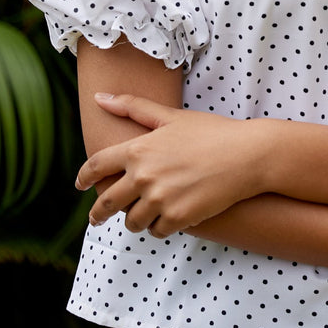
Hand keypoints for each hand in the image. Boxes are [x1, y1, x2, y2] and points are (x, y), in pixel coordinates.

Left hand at [75, 94, 269, 237]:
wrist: (247, 155)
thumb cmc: (210, 131)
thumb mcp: (170, 116)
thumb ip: (132, 107)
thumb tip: (99, 96)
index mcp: (138, 150)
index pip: (96, 167)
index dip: (83, 177)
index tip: (80, 185)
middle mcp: (143, 177)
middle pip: (106, 203)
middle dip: (98, 213)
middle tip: (96, 218)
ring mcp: (160, 200)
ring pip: (132, 221)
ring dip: (135, 219)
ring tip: (142, 214)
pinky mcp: (178, 218)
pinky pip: (156, 231)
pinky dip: (158, 226)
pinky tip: (167, 216)